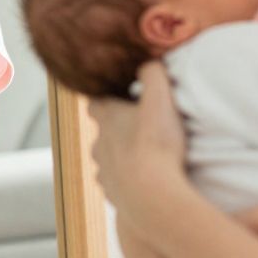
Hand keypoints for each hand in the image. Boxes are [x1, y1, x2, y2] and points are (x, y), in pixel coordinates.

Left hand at [87, 62, 190, 236]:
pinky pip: (118, 185)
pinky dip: (128, 182)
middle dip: (117, 129)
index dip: (108, 98)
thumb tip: (149, 62)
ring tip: (146, 158)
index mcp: (107, 118)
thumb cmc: (156, 143)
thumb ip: (153, 73)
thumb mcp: (160, 97)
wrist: (152, 196)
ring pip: (108, 160)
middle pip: (103, 132)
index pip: (97, 102)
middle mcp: (99, 145)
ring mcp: (104, 172)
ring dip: (123, 157)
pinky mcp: (113, 196)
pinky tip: (146, 182)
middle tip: (141, 127)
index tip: (122, 97)